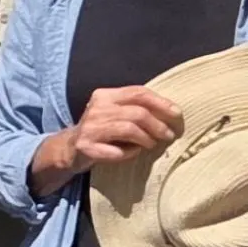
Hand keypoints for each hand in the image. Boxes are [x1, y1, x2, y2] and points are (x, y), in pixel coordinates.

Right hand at [61, 86, 183, 172]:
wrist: (70, 148)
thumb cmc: (102, 130)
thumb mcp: (115, 112)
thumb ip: (136, 108)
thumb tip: (172, 112)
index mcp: (105, 95)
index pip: (138, 92)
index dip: (161, 102)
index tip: (177, 114)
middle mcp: (96, 108)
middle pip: (137, 112)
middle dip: (158, 125)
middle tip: (169, 135)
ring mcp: (89, 127)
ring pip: (129, 129)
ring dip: (147, 139)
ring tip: (153, 144)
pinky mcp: (86, 146)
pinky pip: (117, 151)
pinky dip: (130, 153)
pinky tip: (133, 153)